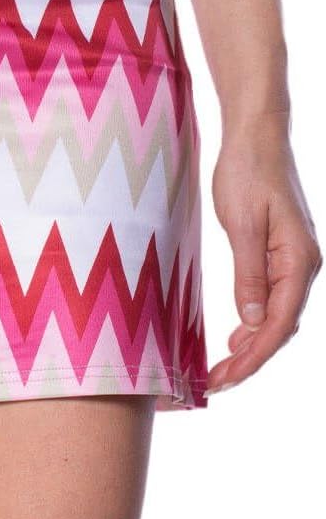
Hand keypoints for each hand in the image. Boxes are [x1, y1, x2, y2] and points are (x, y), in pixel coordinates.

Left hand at [206, 110, 321, 393]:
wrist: (256, 135)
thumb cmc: (248, 172)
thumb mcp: (242, 224)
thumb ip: (248, 275)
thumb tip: (251, 324)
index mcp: (299, 262)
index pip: (278, 325)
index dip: (252, 358)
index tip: (225, 379)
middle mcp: (304, 266)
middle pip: (279, 327)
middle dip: (249, 359)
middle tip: (214, 383)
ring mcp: (294, 260)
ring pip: (277, 316)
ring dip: (251, 345)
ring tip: (221, 369)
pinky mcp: (280, 252)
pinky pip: (271, 298)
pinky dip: (254, 322)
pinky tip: (236, 335)